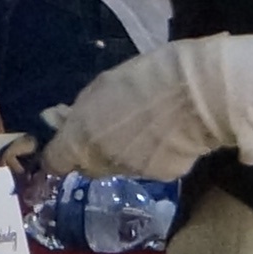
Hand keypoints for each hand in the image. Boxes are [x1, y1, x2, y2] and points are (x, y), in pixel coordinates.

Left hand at [46, 43, 231, 182]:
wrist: (197, 93)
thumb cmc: (146, 77)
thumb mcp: (102, 85)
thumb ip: (78, 111)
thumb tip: (59, 120)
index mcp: (81, 138)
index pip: (55, 163)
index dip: (60, 152)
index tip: (69, 140)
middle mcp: (102, 162)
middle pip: (88, 167)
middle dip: (92, 152)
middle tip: (109, 128)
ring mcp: (133, 172)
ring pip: (118, 167)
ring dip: (122, 153)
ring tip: (145, 125)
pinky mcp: (163, 176)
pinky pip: (149, 168)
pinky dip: (153, 155)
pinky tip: (168, 134)